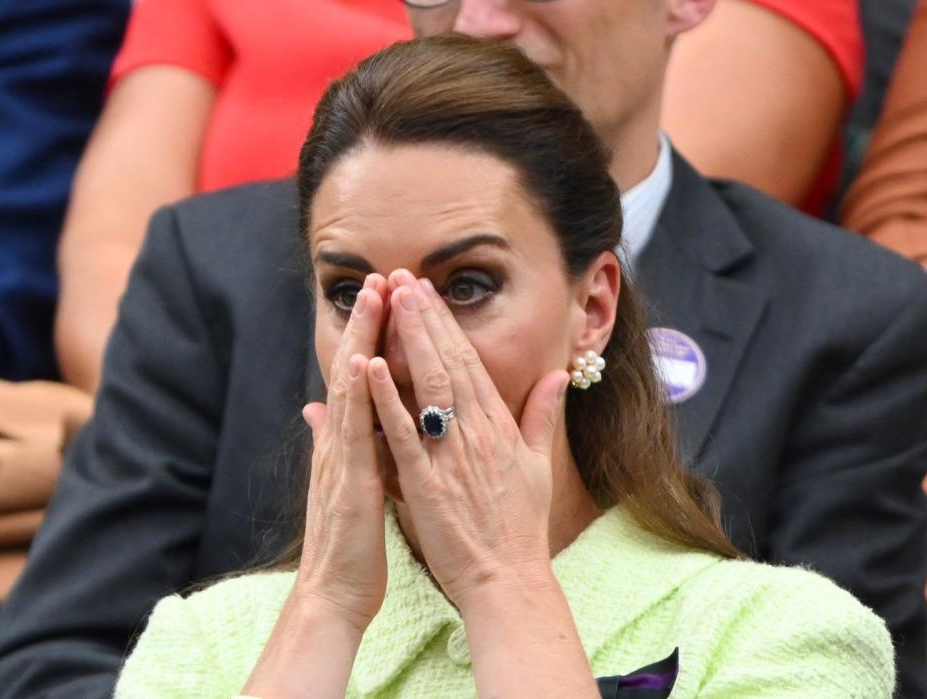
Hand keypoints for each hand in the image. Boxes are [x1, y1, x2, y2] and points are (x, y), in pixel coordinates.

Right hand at [296, 273, 390, 631]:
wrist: (332, 595)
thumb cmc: (347, 545)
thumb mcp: (344, 485)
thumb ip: (333, 444)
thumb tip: (317, 410)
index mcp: (347, 443)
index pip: (359, 378)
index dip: (371, 336)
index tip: (388, 297)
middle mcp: (340, 442)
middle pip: (351, 370)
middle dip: (367, 324)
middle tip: (382, 277)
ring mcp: (340, 459)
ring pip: (349, 389)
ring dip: (360, 341)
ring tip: (373, 300)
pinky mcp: (349, 483)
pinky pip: (352, 432)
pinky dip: (356, 396)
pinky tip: (361, 364)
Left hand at [367, 270, 569, 608]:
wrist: (508, 580)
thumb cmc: (520, 528)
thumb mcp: (537, 465)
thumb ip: (542, 416)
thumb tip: (557, 376)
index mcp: (499, 428)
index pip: (470, 363)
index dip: (447, 325)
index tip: (427, 291)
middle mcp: (477, 434)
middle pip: (448, 364)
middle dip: (425, 317)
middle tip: (402, 277)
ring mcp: (451, 456)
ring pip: (428, 387)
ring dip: (408, 341)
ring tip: (391, 302)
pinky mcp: (427, 483)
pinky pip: (403, 435)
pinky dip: (386, 399)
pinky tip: (369, 367)